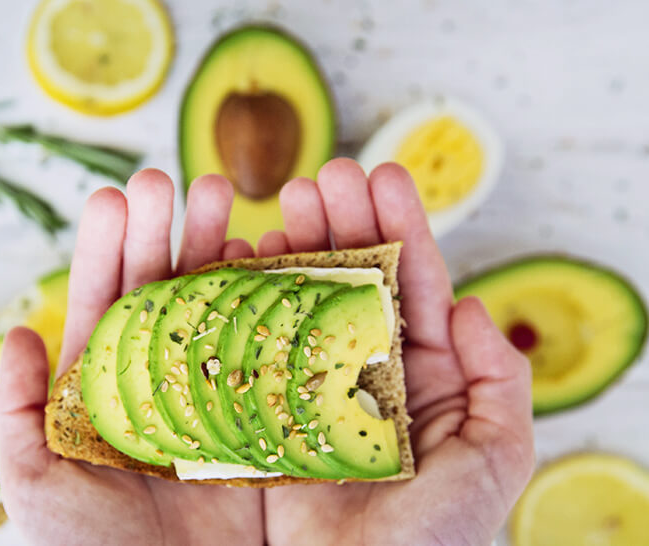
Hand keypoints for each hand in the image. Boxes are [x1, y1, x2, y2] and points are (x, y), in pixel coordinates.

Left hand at [0, 170, 262, 544]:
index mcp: (106, 389)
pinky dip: (273, 310)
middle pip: (164, 293)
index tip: (114, 197)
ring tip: (231, 206)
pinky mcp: (260, 422)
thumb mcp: (34, 486)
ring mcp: (214, 397)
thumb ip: (18, 413)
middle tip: (176, 181)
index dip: (106, 250)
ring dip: (222, 256)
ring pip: (217, 312)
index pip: (103, 305)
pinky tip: (274, 266)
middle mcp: (162, 382)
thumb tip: (16, 334)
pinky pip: (268, 356)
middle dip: (166, 233)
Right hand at [260, 159, 533, 545]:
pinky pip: (255, 348)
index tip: (380, 174)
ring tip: (280, 208)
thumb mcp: (494, 459)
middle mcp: (365, 372)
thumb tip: (475, 306)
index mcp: (422, 374)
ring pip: (302, 305)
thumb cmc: (435, 539)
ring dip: (293, 252)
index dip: (399, 226)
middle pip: (353, 282)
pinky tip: (240, 265)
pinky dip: (246, 305)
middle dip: (340, 223)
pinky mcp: (266, 413)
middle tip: (320, 177)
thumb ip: (500, 384)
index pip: (413, 285)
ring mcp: (312, 388)